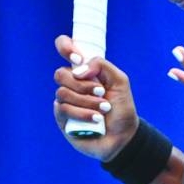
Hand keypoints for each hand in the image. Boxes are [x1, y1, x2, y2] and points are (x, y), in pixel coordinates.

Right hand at [52, 35, 138, 161]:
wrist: (122, 135)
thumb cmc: (122, 108)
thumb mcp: (120, 82)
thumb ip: (102, 66)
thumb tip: (78, 69)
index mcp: (86, 71)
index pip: (66, 49)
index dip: (66, 47)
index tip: (77, 57)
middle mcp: (73, 84)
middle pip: (60, 74)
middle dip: (82, 84)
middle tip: (101, 92)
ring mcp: (66, 101)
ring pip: (62, 93)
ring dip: (87, 101)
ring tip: (104, 109)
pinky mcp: (62, 118)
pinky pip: (63, 109)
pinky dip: (83, 113)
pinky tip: (96, 119)